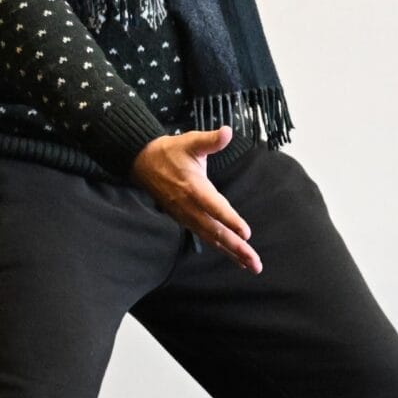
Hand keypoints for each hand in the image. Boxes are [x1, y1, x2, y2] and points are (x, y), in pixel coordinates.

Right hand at [131, 127, 259, 272]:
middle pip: (216, 231)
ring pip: (212, 238)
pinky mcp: (184, 220)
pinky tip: (235, 258)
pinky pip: (205, 237)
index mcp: (193, 187)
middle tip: (256, 263)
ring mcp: (186, 216)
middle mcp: (190, 206)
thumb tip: (227, 131)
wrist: (142, 162)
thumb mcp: (190, 141)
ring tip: (251, 266)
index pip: (214, 207)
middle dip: (237, 248)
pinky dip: (221, 248)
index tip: (246, 234)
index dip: (230, 220)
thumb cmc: (171, 151)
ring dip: (232, 253)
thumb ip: (210, 140)